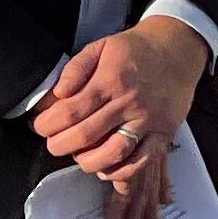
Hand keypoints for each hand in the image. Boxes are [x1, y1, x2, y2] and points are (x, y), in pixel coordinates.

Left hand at [36, 16, 206, 218]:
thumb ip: (76, 68)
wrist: (178, 49)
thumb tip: (58, 93)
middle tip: (53, 145)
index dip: (48, 124)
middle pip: (86, 134)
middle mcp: (129, 102)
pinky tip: (106, 168)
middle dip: (60, 145)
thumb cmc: (134, 50)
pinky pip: (141, 161)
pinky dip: (120, 172)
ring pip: (114, 152)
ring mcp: (148, 120)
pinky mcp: (164, 133)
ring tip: (78, 157)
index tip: (39, 127)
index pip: (71, 111)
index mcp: (110, 80)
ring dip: (88, 162)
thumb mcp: (101, 46)